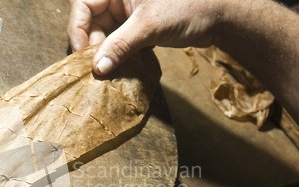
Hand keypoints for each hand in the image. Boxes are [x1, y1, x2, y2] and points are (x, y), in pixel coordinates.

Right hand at [67, 0, 223, 74]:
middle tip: (98, 67)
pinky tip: (122, 65)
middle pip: (91, 20)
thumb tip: (97, 67)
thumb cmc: (189, 8)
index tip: (83, 55)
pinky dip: (118, 53)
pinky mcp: (137, 24)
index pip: (83, 5)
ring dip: (106, 52)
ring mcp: (128, 10)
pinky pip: (118, 39)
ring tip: (111, 69)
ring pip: (104, 32)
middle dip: (93, 44)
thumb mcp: (150, 26)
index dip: (78, 29)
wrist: (220, 16)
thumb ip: (120, 46)